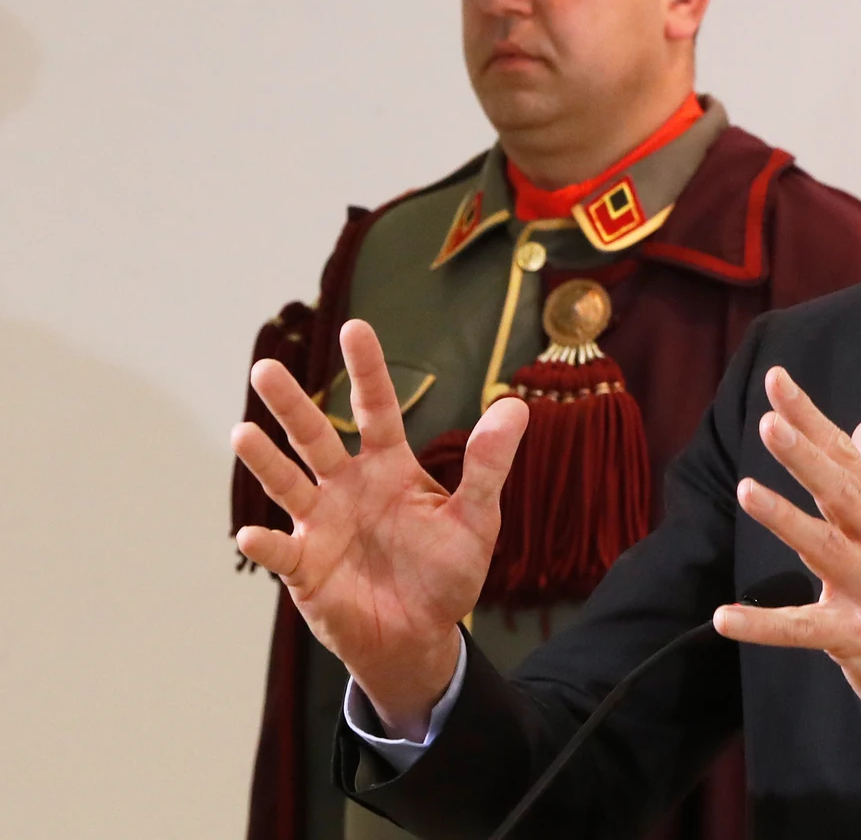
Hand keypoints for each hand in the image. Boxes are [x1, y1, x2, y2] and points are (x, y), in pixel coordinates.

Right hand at [233, 319, 527, 739]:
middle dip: (292, 404)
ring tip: (242, 432)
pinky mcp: (306, 567)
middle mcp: (348, 487)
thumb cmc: (447, 572)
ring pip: (288, 483)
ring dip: (265, 461)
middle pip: (316, 437)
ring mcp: (322, 524)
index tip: (355, 327)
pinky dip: (265, 543)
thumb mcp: (477, 518)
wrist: (421, 635)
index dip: (368, 371)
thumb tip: (516, 406)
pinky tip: (250, 533)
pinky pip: (282, 551)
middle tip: (266, 368)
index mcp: (390, 468)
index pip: (377, 410)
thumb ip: (489, 465)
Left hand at [712, 368, 860, 790]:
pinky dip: (766, 625)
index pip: (844, 459)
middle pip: (842, 492)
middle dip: (806, 456)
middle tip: (770, 422)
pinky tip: (725, 618)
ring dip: (787, 519)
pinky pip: (807, 629)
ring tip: (746, 490)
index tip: (777, 380)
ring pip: (828, 548)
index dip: (811, 419)